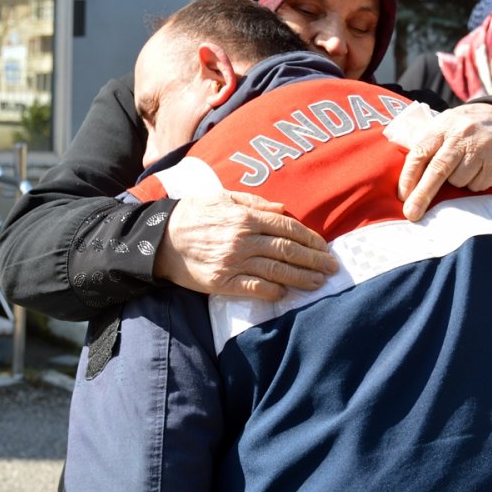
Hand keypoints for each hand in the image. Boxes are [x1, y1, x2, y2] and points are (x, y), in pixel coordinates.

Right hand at [153, 191, 338, 299]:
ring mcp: (233, 262)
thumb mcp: (223, 198)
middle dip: (313, 260)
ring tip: (318, 282)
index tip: (324, 247)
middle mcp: (243, 239)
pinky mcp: (222, 282)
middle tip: (331, 267)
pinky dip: (273, 291)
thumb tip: (282, 209)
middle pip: (287, 250)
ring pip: (276, 271)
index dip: (310, 238)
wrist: (160, 239)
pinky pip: (254, 289)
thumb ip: (254, 202)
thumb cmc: (193, 215)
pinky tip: (285, 292)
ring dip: (301, 278)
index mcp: (245, 217)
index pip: (287, 227)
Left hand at [397, 102, 491, 220]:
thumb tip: (406, 183)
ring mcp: (480, 148)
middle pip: (438, 169)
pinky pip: (476, 185)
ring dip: (455, 182)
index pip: (420, 152)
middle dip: (423, 194)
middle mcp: (461, 135)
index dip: (409, 176)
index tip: (402, 196)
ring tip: (462, 167)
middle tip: (412, 213)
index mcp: (442, 127)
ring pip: (458, 180)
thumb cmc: (461, 130)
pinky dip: (472, 183)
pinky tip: (477, 169)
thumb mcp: (442, 127)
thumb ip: (425, 147)